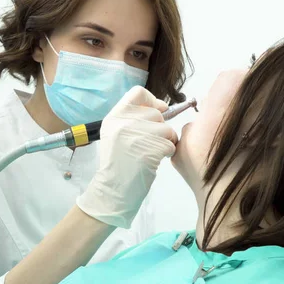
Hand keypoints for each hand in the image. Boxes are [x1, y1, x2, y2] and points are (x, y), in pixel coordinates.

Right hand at [76, 86, 176, 227]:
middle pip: (157, 114)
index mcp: (114, 116)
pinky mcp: (150, 149)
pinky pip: (170, 144)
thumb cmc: (118, 164)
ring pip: (167, 129)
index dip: (152, 101)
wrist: (113, 191)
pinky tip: (153, 161)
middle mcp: (124, 122)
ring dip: (165, 142)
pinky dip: (166, 153)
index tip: (157, 112)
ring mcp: (136, 135)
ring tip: (150, 154)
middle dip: (160, 129)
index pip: (138, 92)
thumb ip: (133, 118)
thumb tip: (163, 106)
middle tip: (148, 144)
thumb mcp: (116, 135)